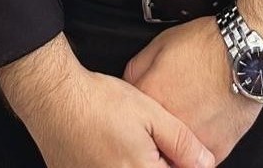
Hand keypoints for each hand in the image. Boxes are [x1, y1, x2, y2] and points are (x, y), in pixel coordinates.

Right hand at [0, 34, 213, 167]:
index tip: (174, 150)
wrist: (56, 100)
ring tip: (127, 140)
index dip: (179, 161)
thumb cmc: (99, 103)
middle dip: (160, 160)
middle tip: (147, 140)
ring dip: (138, 162)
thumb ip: (181, 141)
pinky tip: (113, 146)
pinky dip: (117, 162)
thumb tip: (206, 162)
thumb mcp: (150, 112)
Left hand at [123, 0, 262, 164]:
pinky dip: (197, 149)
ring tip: (187, 120)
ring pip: (174, 157)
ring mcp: (191, 141)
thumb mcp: (159, 44)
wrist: (245, 53)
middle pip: (151, 142)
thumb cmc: (206, 46)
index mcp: (149, 99)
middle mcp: (168, 125)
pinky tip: (202, 127)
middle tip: (166, 121)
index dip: (137, 116)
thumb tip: (129, 87)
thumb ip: (137, 71)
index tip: (141, 116)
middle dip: (154, 135)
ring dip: (175, 147)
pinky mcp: (214, 150)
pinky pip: (199, 161)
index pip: (130, 120)